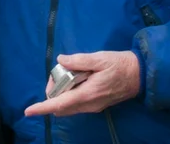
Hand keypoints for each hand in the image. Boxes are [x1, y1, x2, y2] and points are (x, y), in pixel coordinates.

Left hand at [24, 51, 139, 117]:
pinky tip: (77, 78)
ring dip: (62, 93)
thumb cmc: (120, 65)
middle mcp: (88, 105)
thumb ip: (78, 60)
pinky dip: (70, 94)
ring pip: (68, 106)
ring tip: (69, 73)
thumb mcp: (99, 58)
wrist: (140, 75)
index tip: (28, 111)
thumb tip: (60, 60)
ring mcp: (93, 107)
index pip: (60, 104)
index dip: (42, 107)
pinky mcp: (96, 105)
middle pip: (60, 106)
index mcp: (87, 94)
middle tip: (59, 72)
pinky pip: (76, 104)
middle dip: (53, 93)